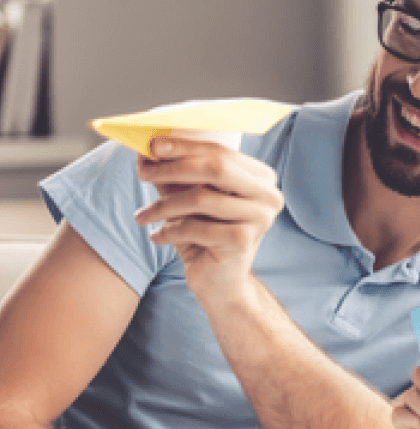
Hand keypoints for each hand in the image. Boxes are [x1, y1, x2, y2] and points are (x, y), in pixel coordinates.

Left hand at [133, 137, 283, 299]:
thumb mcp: (189, 199)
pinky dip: (169, 231)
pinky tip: (157, 237)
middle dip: (174, 167)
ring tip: (142, 215)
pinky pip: (196, 226)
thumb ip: (175, 174)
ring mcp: (260, 218)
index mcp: (261, 178)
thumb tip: (147, 150)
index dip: (184, 147)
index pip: (221, 152)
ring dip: (164, 206)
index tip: (152, 146)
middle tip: (143, 173)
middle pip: (217, 168)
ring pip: (202, 198)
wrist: (220, 283)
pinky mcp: (243, 240)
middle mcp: (268, 195)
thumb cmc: (205, 236)